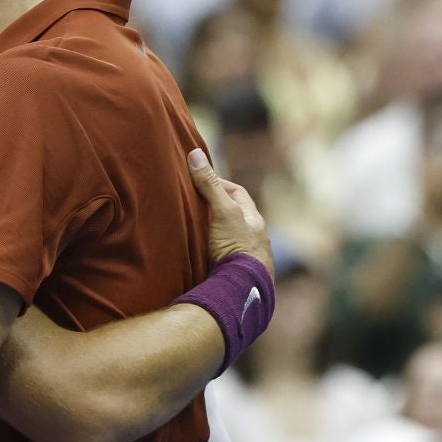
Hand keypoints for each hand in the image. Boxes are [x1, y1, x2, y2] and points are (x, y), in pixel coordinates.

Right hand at [188, 149, 270, 269]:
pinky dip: (207, 250)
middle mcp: (251, 235)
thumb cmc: (237, 246)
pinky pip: (218, 254)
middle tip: (189, 202)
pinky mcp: (232, 270)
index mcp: (253, 218)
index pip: (236, 192)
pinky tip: (194, 251)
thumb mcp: (222, 210)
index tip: (198, 180)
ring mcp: (242, 254)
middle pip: (230, 214)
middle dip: (212, 207)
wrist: (244, 287)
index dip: (217, 183)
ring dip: (209, 231)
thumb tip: (194, 154)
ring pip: (225, 235)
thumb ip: (209, 184)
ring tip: (188, 227)